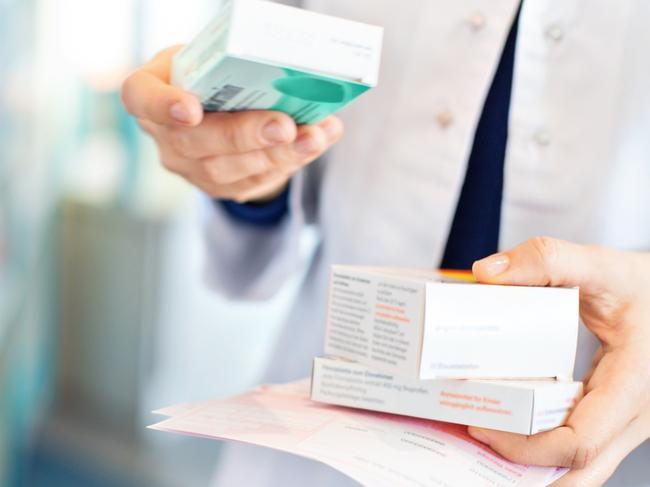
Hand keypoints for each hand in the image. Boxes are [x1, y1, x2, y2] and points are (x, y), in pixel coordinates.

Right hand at [120, 46, 342, 202]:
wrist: (219, 112)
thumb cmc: (213, 75)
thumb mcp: (212, 58)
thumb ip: (234, 64)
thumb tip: (291, 71)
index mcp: (150, 91)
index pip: (140, 97)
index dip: (163, 105)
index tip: (192, 109)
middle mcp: (164, 135)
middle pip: (195, 142)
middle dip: (245, 135)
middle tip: (284, 126)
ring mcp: (189, 168)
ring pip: (228, 170)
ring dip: (278, 154)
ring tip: (314, 137)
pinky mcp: (220, 187)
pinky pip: (253, 180)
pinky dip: (290, 161)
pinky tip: (316, 143)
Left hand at [469, 237, 649, 485]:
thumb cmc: (643, 285)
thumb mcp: (600, 265)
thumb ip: (547, 260)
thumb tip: (486, 273)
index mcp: (633, 385)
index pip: (578, 442)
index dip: (525, 447)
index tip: (481, 428)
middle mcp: (635, 415)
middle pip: (578, 470)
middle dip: (524, 470)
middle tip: (475, 444)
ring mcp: (627, 421)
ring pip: (581, 464)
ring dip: (534, 463)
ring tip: (485, 440)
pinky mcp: (614, 416)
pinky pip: (580, 444)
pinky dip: (545, 446)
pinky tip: (511, 427)